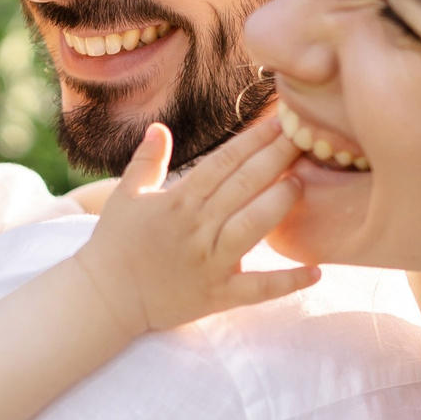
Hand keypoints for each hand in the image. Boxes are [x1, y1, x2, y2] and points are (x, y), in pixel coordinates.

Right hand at [74, 119, 320, 334]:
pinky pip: (258, 289)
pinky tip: (316, 271)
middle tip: (305, 136)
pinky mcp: (218, 295)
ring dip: (278, 204)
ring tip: (303, 183)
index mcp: (179, 201)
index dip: (253, 140)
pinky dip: (287, 282)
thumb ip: (146, 161)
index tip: (279, 120)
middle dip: (276, 158)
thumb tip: (159, 128)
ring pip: (251, 227)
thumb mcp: (125, 197)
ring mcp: (210, 262)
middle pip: (243, 186)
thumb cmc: (115, 245)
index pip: (223, 162)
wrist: (104, 298)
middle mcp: (197, 228)